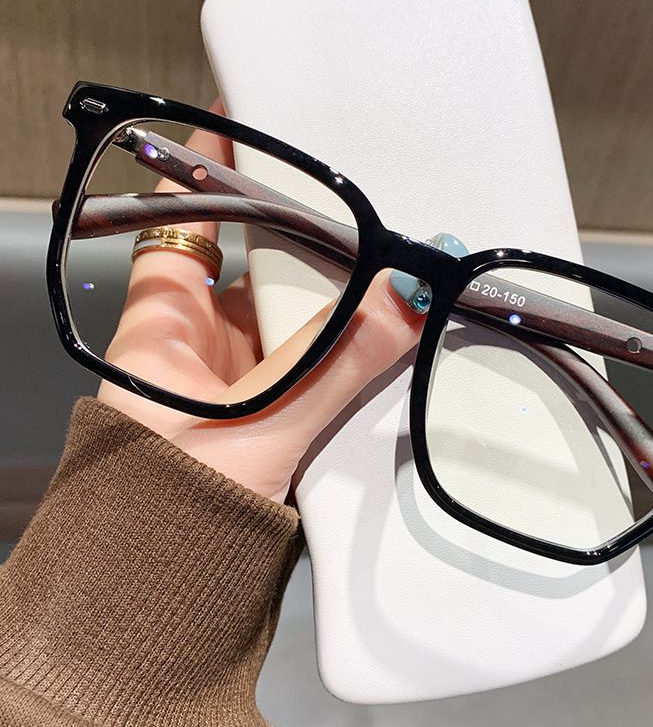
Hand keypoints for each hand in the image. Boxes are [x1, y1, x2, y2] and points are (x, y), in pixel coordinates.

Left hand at [98, 101, 423, 502]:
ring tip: (387, 268)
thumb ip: (339, 362)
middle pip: (253, 267)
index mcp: (164, 328)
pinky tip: (382, 342)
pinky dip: (341, 354)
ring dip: (332, 304)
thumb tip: (409, 296)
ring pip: (288, 320)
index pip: (184, 223)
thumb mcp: (263, 425)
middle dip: (303, 241)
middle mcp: (196, 347)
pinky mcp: (263, 419)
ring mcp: (232, 383)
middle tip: (360, 205)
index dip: (211, 172)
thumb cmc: (170, 511)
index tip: (249, 125)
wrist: (164, 606)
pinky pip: (307, 366)